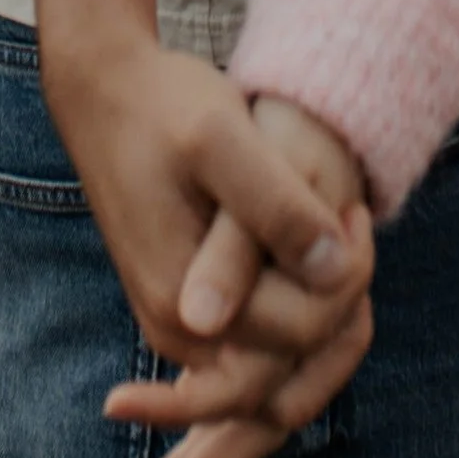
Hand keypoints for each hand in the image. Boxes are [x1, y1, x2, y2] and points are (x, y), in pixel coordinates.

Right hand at [104, 97, 378, 457]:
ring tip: (335, 221)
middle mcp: (181, 333)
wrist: (105, 95)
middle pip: (296, 357)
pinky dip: (300, 310)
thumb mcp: (223, 138)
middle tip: (352, 211)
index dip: (347, 281)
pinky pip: (260, 345)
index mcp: (186, 303)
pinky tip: (315, 246)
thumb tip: (329, 271)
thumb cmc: (163, 108)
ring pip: (281, 361)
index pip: (304, 334)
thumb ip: (275, 207)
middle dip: (341, 295)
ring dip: (324, 307)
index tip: (353, 209)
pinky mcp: (190, 311)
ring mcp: (183, 327)